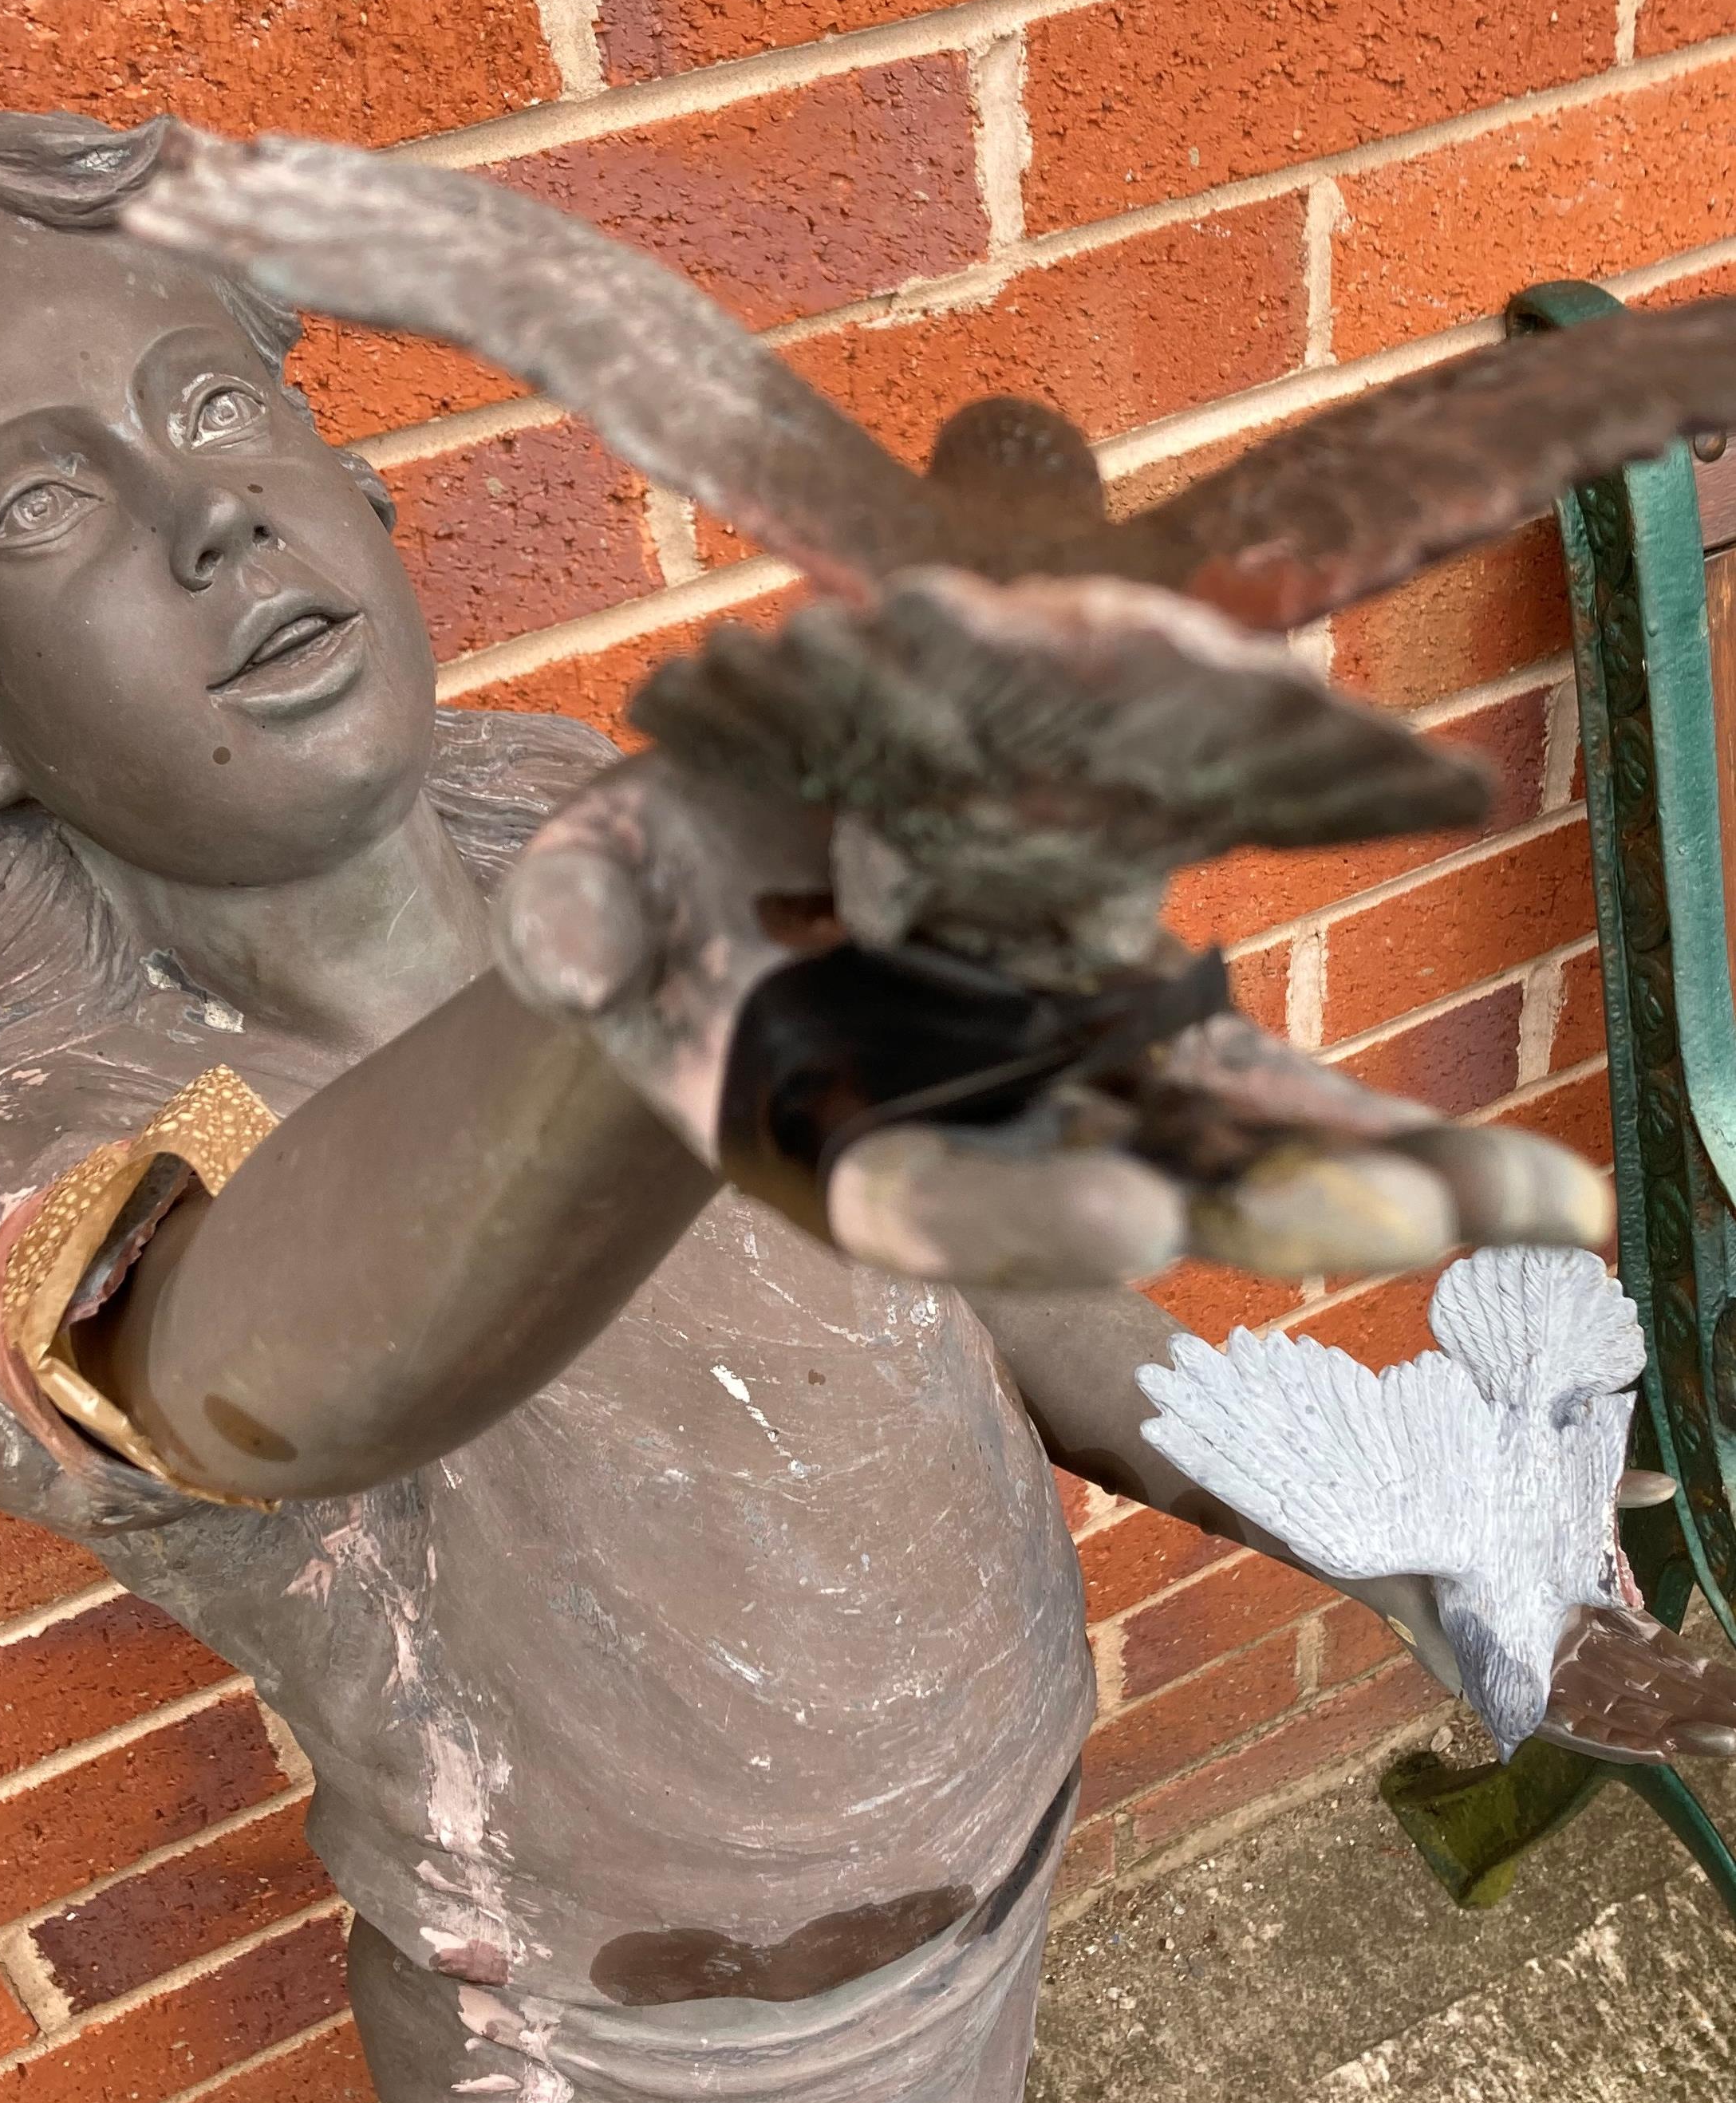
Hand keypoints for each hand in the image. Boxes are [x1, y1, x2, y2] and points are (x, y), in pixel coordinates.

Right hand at [493, 735, 1611, 1290]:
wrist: (742, 882)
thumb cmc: (664, 898)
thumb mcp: (604, 884)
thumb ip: (577, 920)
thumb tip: (554, 944)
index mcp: (840, 1144)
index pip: (924, 1207)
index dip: (1016, 1219)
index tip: (1136, 1213)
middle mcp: (985, 1152)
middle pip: (1129, 1204)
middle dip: (1267, 1215)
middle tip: (1411, 1220)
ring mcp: (1083, 1101)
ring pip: (1245, 1165)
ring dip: (1388, 1194)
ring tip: (1544, 1212)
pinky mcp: (1155, 1037)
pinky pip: (1284, 1093)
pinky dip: (1400, 1143)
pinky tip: (1549, 1195)